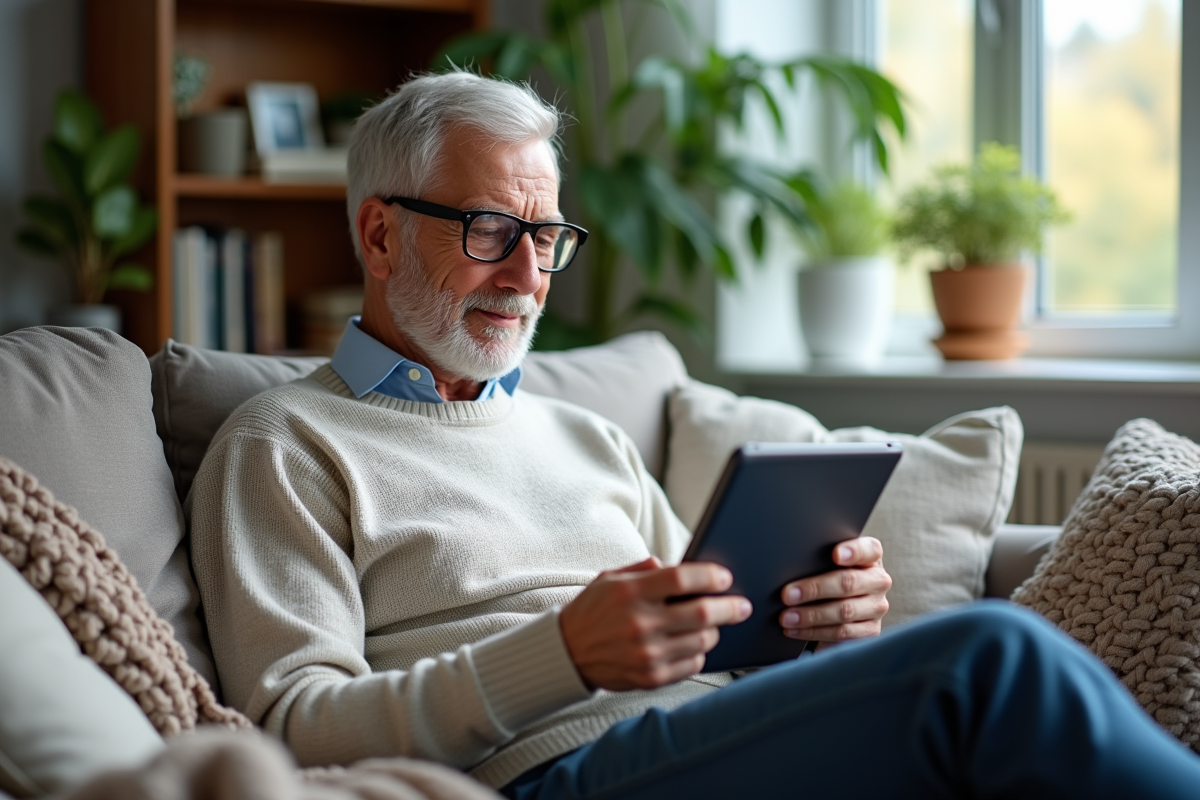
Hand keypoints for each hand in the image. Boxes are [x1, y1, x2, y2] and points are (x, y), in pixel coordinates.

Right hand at [560, 557, 752, 690]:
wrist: (567, 652)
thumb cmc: (593, 610)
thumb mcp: (612, 578)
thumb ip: (646, 568)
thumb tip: (683, 566)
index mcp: (630, 592)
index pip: (682, 579)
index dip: (710, 576)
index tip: (725, 577)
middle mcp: (640, 623)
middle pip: (701, 613)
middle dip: (729, 607)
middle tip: (742, 605)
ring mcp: (646, 654)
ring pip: (702, 641)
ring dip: (715, 631)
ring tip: (715, 624)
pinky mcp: (650, 677)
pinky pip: (692, 664)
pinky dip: (700, 653)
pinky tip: (695, 644)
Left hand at [778, 536, 890, 649]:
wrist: (840, 603)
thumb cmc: (829, 576)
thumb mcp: (828, 563)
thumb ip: (820, 559)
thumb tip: (791, 564)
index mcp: (871, 558)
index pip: (869, 549)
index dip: (853, 551)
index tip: (835, 554)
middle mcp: (878, 581)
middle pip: (848, 583)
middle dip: (814, 589)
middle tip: (788, 594)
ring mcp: (876, 607)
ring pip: (844, 611)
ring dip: (811, 615)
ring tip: (787, 617)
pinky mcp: (871, 630)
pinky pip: (842, 633)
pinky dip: (814, 632)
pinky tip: (796, 630)